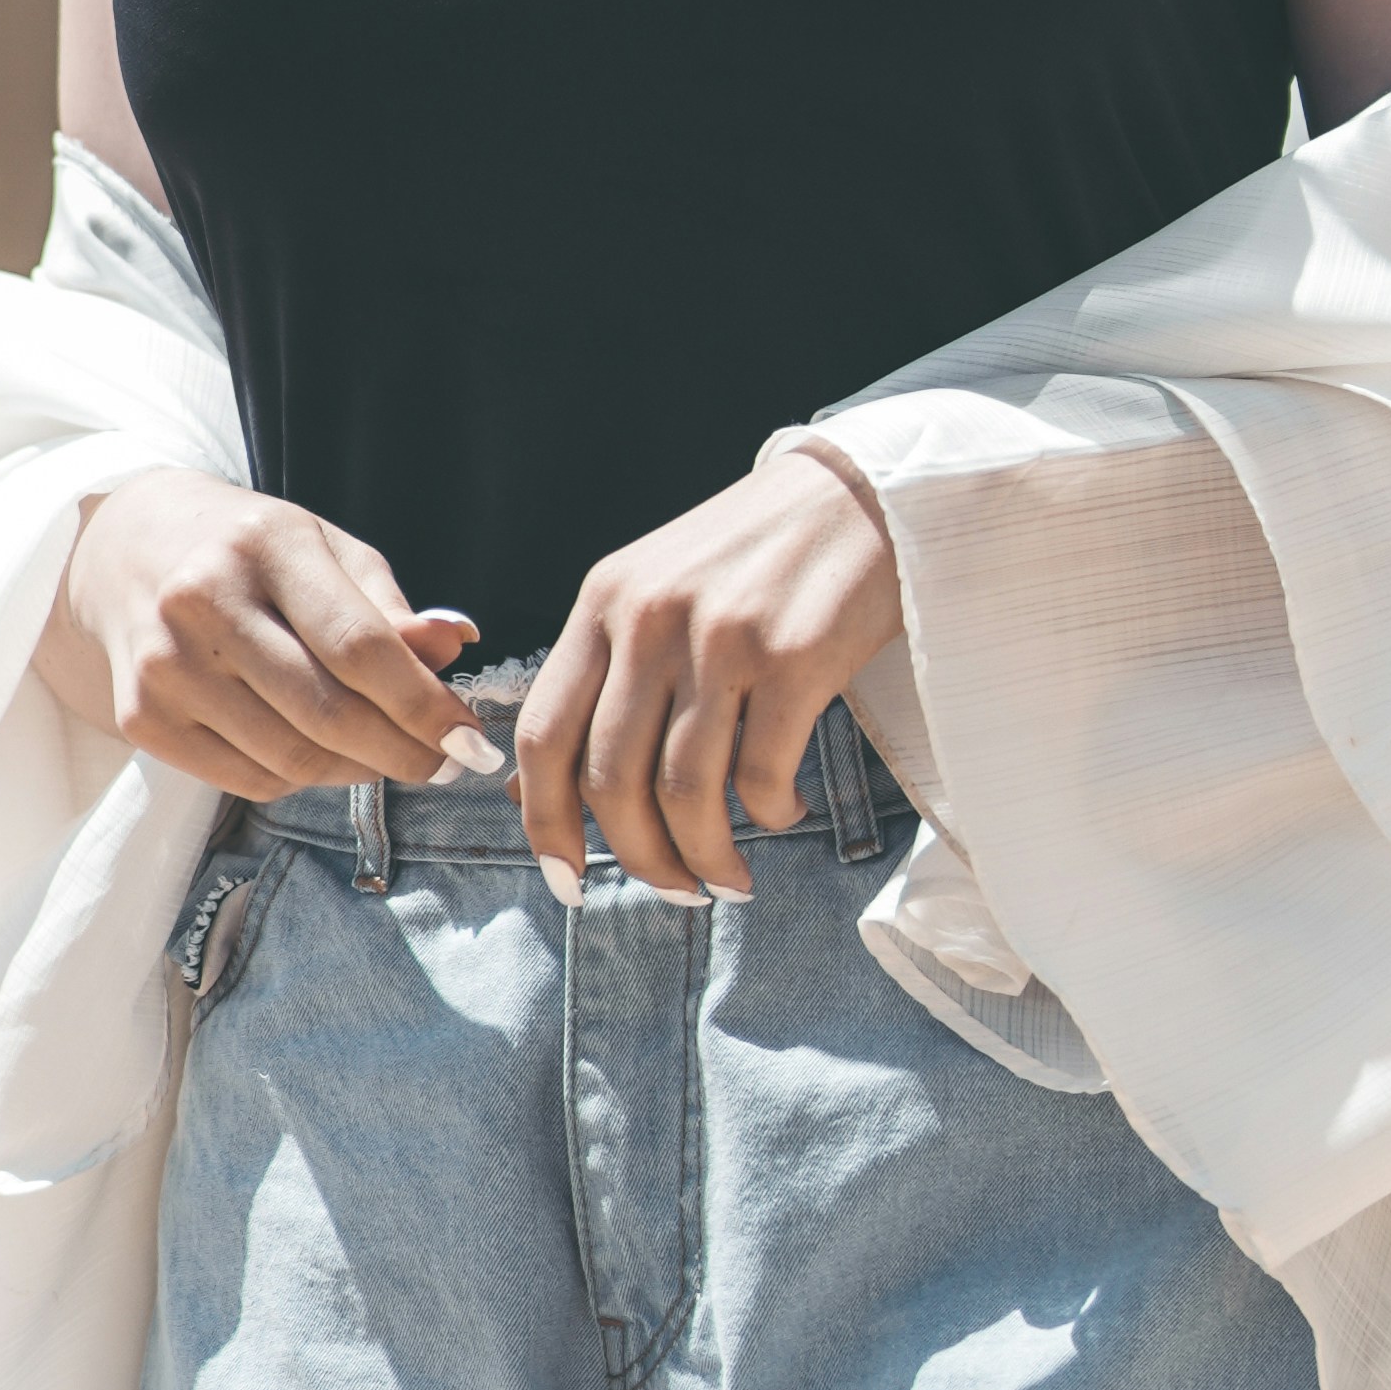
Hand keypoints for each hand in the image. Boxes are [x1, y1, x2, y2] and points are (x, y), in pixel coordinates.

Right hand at [39, 473, 487, 797]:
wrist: (126, 553)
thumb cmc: (251, 554)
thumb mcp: (326, 554)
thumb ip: (390, 610)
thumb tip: (455, 648)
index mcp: (265, 544)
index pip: (359, 646)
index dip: (424, 704)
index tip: (471, 738)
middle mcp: (203, 601)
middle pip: (327, 713)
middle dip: (402, 751)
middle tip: (442, 764)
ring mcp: (165, 664)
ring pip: (291, 758)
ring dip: (355, 771)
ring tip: (381, 753)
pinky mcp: (141, 716)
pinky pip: (248, 780)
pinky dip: (299, 779)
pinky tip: (317, 753)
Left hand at [516, 444, 900, 902]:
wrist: (858, 496)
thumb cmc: (751, 562)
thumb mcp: (654, 597)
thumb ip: (602, 680)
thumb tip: (532, 791)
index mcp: (603, 602)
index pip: (544, 735)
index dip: (545, 824)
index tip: (567, 881)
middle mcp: (650, 618)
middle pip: (612, 780)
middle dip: (638, 859)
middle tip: (674, 893)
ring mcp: (721, 637)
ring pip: (686, 792)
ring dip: (705, 857)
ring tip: (729, 878)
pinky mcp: (794, 657)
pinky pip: (761, 776)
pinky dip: (768, 815)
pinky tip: (783, 811)